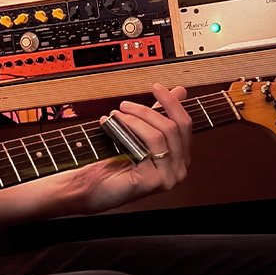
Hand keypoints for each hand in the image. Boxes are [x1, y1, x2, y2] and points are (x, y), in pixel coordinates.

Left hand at [47, 84, 193, 214]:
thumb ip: (159, 115)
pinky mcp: (153, 181)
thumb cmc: (113, 163)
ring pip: (160, 135)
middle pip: (174, 127)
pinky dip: (130, 130)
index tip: (157, 87)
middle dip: (148, 110)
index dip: (171, 103)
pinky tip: (114, 126)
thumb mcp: (140, 133)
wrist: (90, 187)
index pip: (185, 124)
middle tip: (125, 104)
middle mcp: (179, 170)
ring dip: (136, 118)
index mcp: (181, 158)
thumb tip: (179, 91)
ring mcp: (169, 178)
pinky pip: (147, 147)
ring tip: (117, 113)